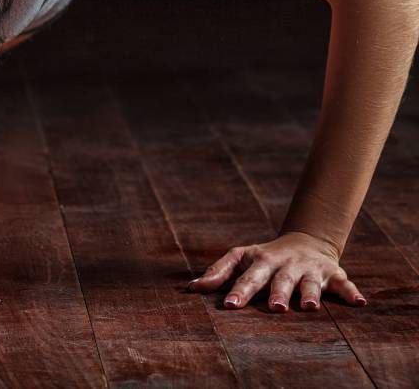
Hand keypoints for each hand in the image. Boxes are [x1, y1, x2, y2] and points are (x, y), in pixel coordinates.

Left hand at [186, 231, 367, 311]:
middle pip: (280, 280)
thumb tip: (190, 288)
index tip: (229, 306)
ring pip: (310, 284)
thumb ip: (218, 272)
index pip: (247, 277)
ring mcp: (310, 269)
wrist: (304, 241)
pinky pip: (344, 284)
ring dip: (311, 294)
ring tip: (309, 307)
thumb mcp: (240, 258)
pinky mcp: (333, 274)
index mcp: (261, 261)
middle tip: (275, 308)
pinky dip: (351, 292)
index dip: (239, 291)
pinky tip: (359, 303)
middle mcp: (286, 265)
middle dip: (277, 293)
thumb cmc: (264, 257)